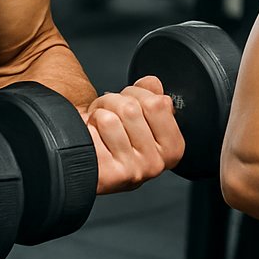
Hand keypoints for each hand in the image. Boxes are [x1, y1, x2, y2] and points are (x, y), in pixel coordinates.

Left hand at [84, 76, 184, 193]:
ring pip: (110, 119)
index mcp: (172, 148)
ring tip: (98, 126)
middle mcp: (156, 163)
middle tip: (108, 112)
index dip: (137, 93)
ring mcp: (133, 171)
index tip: (130, 101)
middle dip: (112, 101)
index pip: (159, 102)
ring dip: (97, 114)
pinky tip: (91, 141)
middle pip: (131, 107)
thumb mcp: (142, 118)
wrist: (88, 163)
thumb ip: (152, 96)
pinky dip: (86, 129)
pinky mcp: (107, 175)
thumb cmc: (116, 140)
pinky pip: (92, 133)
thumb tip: (152, 82)